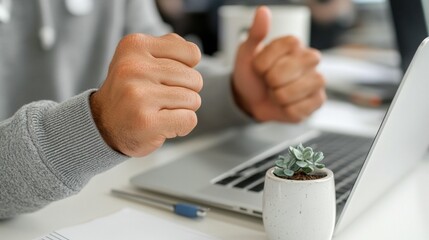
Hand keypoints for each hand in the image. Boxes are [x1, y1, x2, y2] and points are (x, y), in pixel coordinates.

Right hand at [90, 33, 202, 156]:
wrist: (103, 125)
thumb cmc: (133, 90)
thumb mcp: (143, 57)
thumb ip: (170, 48)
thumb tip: (194, 55)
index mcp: (135, 45)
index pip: (192, 53)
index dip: (186, 70)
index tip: (164, 78)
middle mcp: (134, 67)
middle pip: (194, 79)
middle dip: (185, 92)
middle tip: (159, 99)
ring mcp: (139, 95)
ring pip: (193, 100)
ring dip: (182, 110)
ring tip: (159, 111)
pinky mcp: (146, 121)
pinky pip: (189, 120)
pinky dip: (182, 127)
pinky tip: (161, 125)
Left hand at [232, 6, 325, 122]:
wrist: (251, 99)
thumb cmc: (252, 74)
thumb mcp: (246, 53)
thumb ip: (255, 33)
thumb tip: (263, 11)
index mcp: (294, 44)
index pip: (280, 50)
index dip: (263, 63)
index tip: (259, 67)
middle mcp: (310, 58)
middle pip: (285, 72)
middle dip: (270, 80)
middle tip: (269, 81)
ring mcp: (317, 80)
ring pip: (294, 91)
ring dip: (278, 96)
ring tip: (277, 92)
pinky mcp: (318, 101)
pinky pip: (299, 109)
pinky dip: (286, 110)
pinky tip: (285, 104)